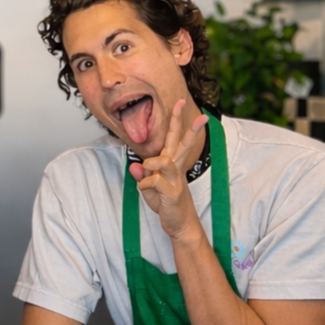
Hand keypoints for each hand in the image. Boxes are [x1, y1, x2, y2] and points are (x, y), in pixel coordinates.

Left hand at [127, 98, 207, 240]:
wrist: (179, 223)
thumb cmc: (166, 203)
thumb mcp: (149, 188)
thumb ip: (142, 175)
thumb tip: (135, 165)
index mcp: (170, 163)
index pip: (173, 138)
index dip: (175, 120)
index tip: (177, 101)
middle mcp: (175, 168)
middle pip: (180, 142)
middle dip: (184, 124)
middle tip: (189, 108)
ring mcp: (176, 179)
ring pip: (165, 161)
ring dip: (153, 163)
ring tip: (148, 169)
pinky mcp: (173, 192)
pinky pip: (153, 182)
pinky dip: (144, 185)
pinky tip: (145, 190)